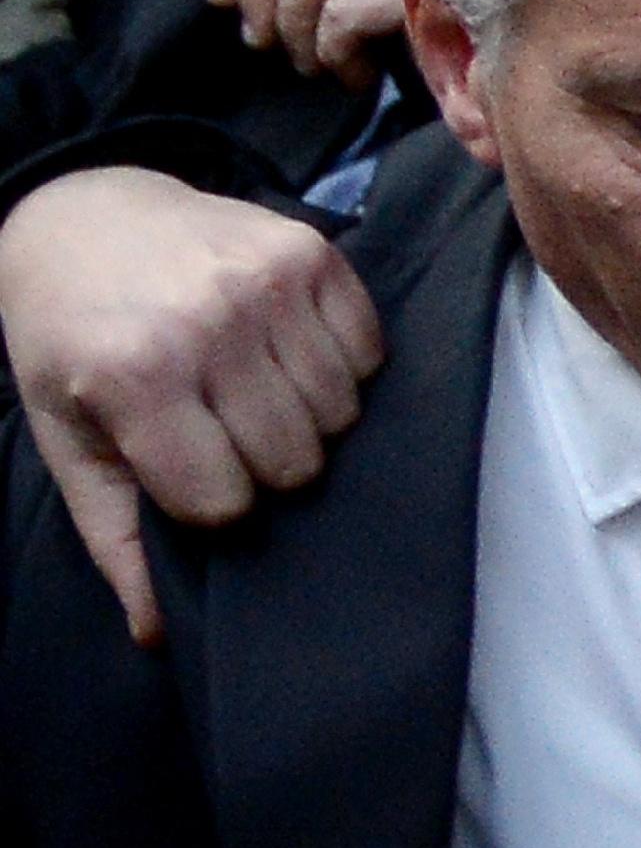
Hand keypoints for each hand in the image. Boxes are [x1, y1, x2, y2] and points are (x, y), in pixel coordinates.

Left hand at [0, 171, 383, 646]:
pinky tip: (286, 351)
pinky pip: (368, 353)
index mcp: (135, 377)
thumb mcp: (66, 437)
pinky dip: (339, 367)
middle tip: (224, 432)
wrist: (82, 215)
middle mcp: (208, 326)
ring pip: (341, 412)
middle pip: (294, 460)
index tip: (183, 471)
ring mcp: (267, 283)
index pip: (227, 500)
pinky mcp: (312, 253)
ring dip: (306, 419)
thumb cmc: (70, 337)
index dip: (208, 501)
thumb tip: (158, 632)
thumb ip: (114, 534)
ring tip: (257, 391)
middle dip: (263, 465)